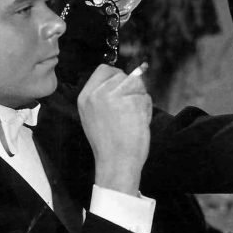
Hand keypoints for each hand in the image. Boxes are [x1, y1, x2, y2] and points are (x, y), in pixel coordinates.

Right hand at [77, 63, 151, 194]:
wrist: (116, 163)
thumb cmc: (109, 145)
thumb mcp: (94, 117)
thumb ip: (105, 96)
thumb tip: (128, 78)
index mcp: (85, 97)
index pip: (103, 69)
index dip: (118, 75)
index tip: (124, 88)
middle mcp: (97, 93)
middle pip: (122, 75)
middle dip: (132, 88)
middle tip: (130, 109)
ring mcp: (113, 96)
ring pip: (136, 84)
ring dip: (141, 99)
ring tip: (133, 119)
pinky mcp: (129, 101)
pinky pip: (145, 97)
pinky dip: (146, 109)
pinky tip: (139, 123)